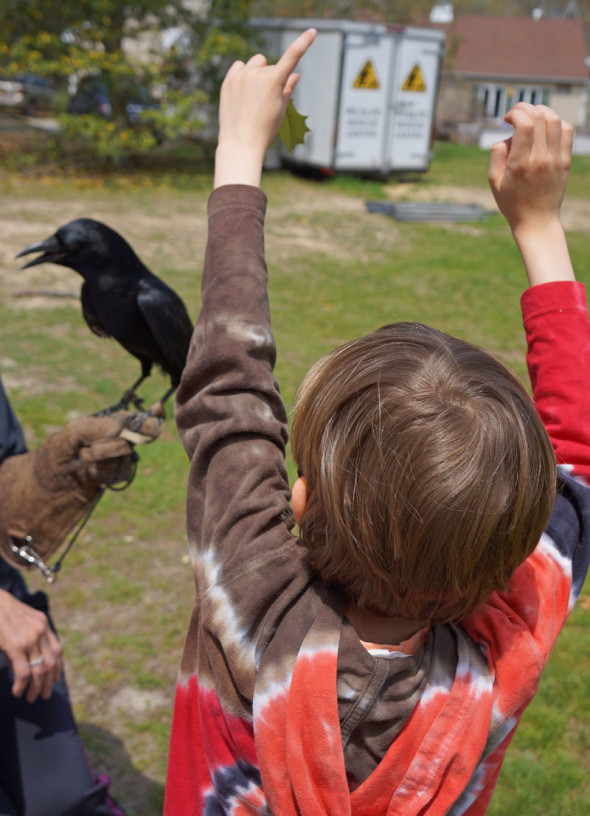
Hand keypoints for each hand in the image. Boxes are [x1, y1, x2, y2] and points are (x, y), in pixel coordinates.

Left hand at [0, 410, 161, 568]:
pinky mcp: (119, 476)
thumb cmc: (56, 455)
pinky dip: (104, 473)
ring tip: (84, 461)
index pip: (136, 416)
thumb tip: (119, 427)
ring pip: (126, 454)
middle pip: (133, 434)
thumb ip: (94, 427)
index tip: (157, 409)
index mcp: (108, 424)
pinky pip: (122, 472)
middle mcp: (119, 439)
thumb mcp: (69, 435)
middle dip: (110, 441)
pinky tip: (90, 474)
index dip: (151, 414)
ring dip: (102, 457)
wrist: (47, 487)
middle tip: (88, 448)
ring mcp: (121, 459)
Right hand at [0, 589, 61, 700]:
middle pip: (51, 663)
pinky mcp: (17, 646)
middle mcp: (40, 631)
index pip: (57, 650)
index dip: (57, 668)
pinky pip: (24, 672)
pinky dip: (22, 685)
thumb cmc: (2, 613)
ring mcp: (30, 639)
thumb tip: (24, 668)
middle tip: (44, 696)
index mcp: (43, 624)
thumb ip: (27, 641)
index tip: (54, 679)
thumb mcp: (20, 623)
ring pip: (40, 670)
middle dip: (48, 683)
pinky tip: (17, 692)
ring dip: (36, 687)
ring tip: (30, 697)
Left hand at [214, 27, 316, 187]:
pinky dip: (242, 73)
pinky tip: (242, 90)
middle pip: (270, 65)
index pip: (292, 56)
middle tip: (266, 98)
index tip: (312, 31)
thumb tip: (295, 74)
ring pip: (255, 62)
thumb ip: (287, 88)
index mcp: (275, 81)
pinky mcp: (229, 80)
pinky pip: (239, 66)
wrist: (240, 142)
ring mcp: (242, 75)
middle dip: (271, 76)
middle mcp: (258, 73)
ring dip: (257, 72)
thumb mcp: (280, 109)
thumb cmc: (265, 129)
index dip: (303, 43)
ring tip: (253, 95)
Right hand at [488, 103, 575, 286]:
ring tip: (531, 116)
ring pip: (555, 120)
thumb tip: (507, 136)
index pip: (525, 124)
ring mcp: (556, 159)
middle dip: (526, 108)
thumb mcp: (494, 182)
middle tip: (516, 113)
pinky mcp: (565, 161)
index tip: (507, 119)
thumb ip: (497, 155)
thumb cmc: (512, 203)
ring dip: (541, 111)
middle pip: (540, 117)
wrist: (537, 222)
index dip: (515, 113)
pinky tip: (545, 126)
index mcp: (521, 164)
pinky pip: (566, 131)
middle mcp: (541, 159)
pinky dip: (556, 121)